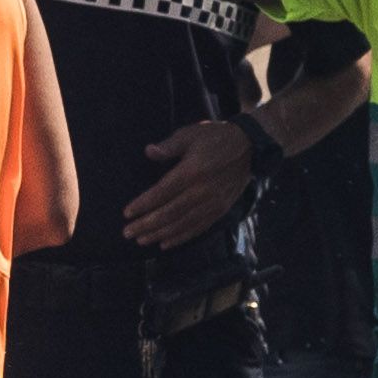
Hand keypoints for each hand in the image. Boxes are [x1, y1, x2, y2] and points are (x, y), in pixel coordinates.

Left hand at [123, 120, 253, 248]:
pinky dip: (181, 237)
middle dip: (146, 225)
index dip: (143, 205)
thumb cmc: (215, 137)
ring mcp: (213, 203)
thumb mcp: (190, 134)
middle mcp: (201, 191)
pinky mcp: (221, 210)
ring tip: (142, 240)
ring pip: (182, 224)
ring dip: (160, 234)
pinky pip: (198, 227)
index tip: (127, 214)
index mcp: (191, 172)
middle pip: (169, 213)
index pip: (162, 193)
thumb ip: (169, 145)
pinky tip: (166, 243)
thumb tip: (148, 151)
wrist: (250, 147)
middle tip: (127, 233)